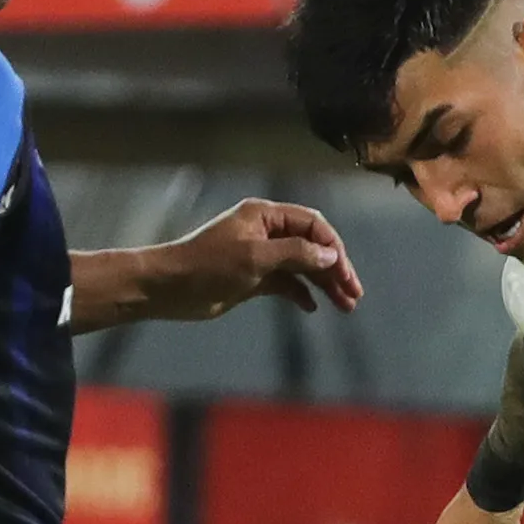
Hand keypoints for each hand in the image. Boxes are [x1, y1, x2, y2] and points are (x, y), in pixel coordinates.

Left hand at [158, 199, 363, 319]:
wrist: (170, 288)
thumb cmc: (208, 266)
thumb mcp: (255, 257)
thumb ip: (295, 254)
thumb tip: (330, 254)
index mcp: (266, 216)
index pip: (312, 225)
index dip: (333, 248)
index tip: (345, 274)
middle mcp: (266, 232)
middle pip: (311, 246)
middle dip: (334, 269)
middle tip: (354, 295)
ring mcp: (261, 256)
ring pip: (301, 267)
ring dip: (323, 284)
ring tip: (344, 306)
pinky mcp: (253, 278)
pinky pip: (286, 282)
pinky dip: (300, 293)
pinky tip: (312, 307)